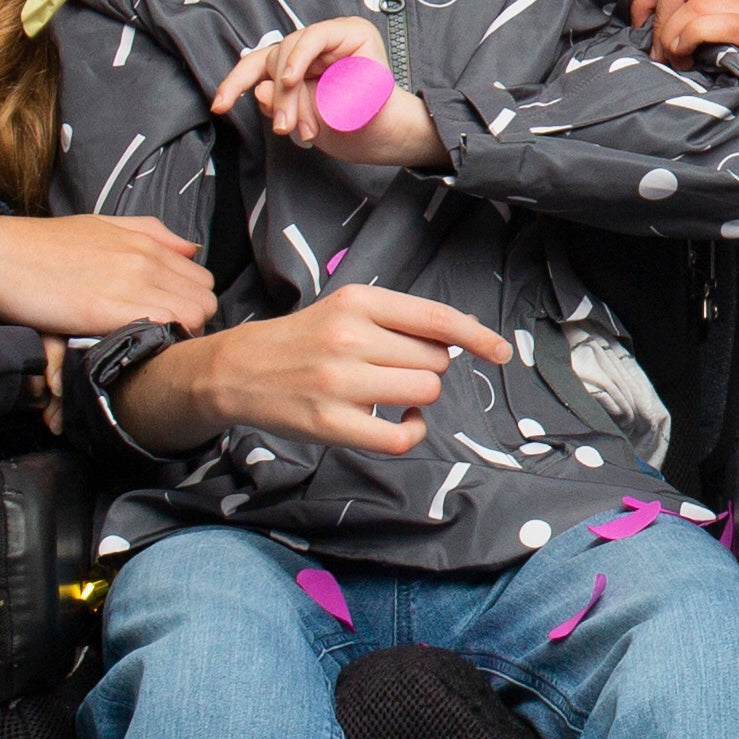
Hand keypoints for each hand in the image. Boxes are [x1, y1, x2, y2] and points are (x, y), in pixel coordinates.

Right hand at [0, 213, 216, 336]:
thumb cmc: (47, 245)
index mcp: (147, 241)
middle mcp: (147, 260)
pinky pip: (163, 328)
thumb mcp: (104, 225)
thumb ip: (152, 233)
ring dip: (179, 337)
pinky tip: (137, 349)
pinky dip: (159, 343)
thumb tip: (191, 248)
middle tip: (164, 339)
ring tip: (151, 347)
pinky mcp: (108, 310)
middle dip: (192, 323)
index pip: (202, 279)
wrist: (3, 256)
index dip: (191, 303)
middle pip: (205, 301)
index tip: (172, 318)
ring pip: (193, 317)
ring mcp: (131, 283)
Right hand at [167, 284, 515, 455]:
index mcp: (358, 302)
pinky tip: (400, 420)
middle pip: (435, 360)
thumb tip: (460, 338)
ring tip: (391, 392)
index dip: (477, 336)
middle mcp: (350, 338)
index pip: (436, 318)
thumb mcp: (346, 308)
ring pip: (424, 391)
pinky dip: (411, 430)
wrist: (238, 370)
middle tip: (394, 369)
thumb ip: (398, 319)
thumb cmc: (303, 339)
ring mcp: (340, 383)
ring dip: (418, 396)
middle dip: (427, 367)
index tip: (500, 351)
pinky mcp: (332, 424)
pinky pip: (401, 436)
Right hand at [216, 16, 446, 169]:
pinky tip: (223, 104)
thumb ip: (316, 97)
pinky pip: (256, 77)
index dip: (297, 57)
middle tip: (289, 127)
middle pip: (286, 54)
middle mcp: (322, 42)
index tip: (289, 82)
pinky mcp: (285, 78)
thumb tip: (262, 91)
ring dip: (265, 98)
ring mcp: (301, 59)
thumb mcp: (362, 105)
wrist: (379, 137)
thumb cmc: (380, 116)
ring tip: (278, 126)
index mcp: (349, 35)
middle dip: (284, 94)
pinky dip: (238, 90)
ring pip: (264, 64)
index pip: (314, 36)